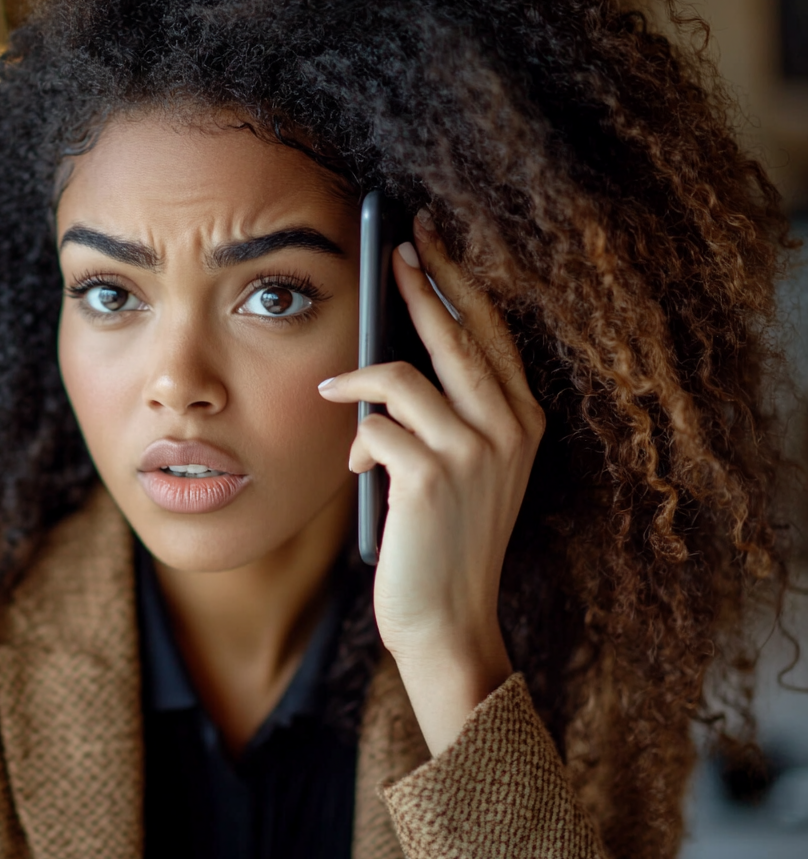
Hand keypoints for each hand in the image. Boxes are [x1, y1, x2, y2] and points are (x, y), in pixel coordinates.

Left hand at [318, 212, 544, 753]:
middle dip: (418, 282)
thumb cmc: (441, 540)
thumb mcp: (463, 469)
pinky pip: (374, 426)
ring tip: (335, 390)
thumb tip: (389, 356)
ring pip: (403, 376)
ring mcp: (475, 451)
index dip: (456, 279)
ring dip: (359, 381)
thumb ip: (445, 413)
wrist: (448, 620)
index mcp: (522, 419)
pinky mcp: (432, 477)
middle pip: (456, 330)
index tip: (426, 239)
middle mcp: (509, 428)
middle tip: (390, 248)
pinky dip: (356, 440)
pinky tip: (356, 465)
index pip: (489, 330)